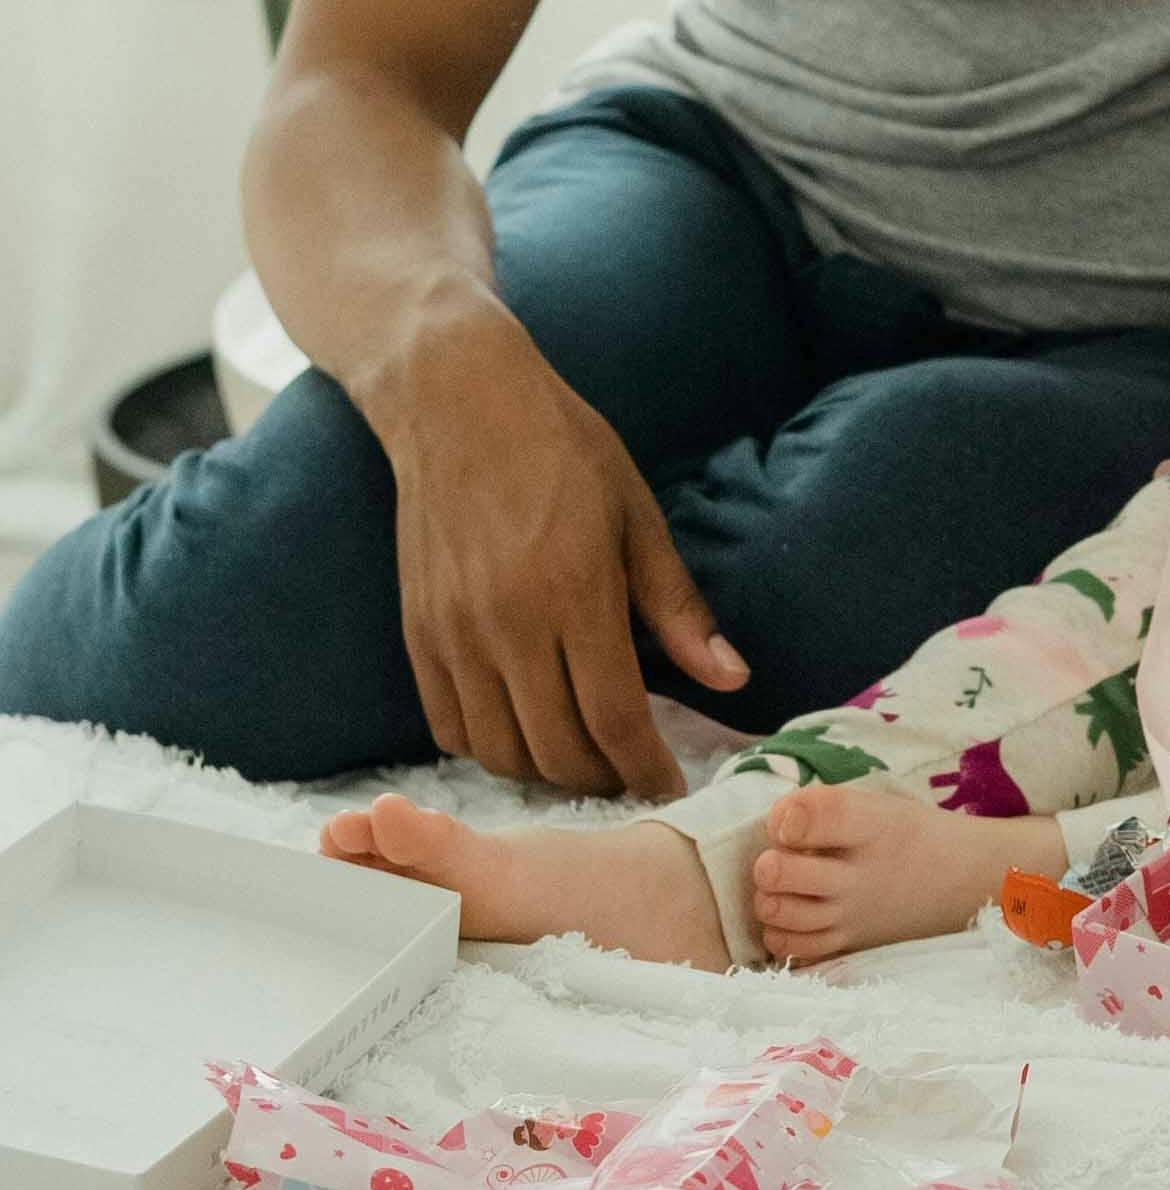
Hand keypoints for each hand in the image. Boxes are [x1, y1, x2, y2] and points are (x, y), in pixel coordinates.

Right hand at [376, 304, 746, 797]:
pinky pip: (449, 727)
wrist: (456, 402)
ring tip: (583, 760)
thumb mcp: (638, 515)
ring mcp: (453, 634)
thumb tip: (732, 677)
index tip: (669, 787)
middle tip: (631, 774)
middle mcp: (507, 624)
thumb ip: (678, 607)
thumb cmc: (562, 448)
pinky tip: (524, 731)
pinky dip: (489, 748)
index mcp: (573, 592)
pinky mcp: (417, 634)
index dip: (646, 768)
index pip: (614, 718)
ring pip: (500, 752)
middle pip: (557, 751)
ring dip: (545, 772)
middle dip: (602, 780)